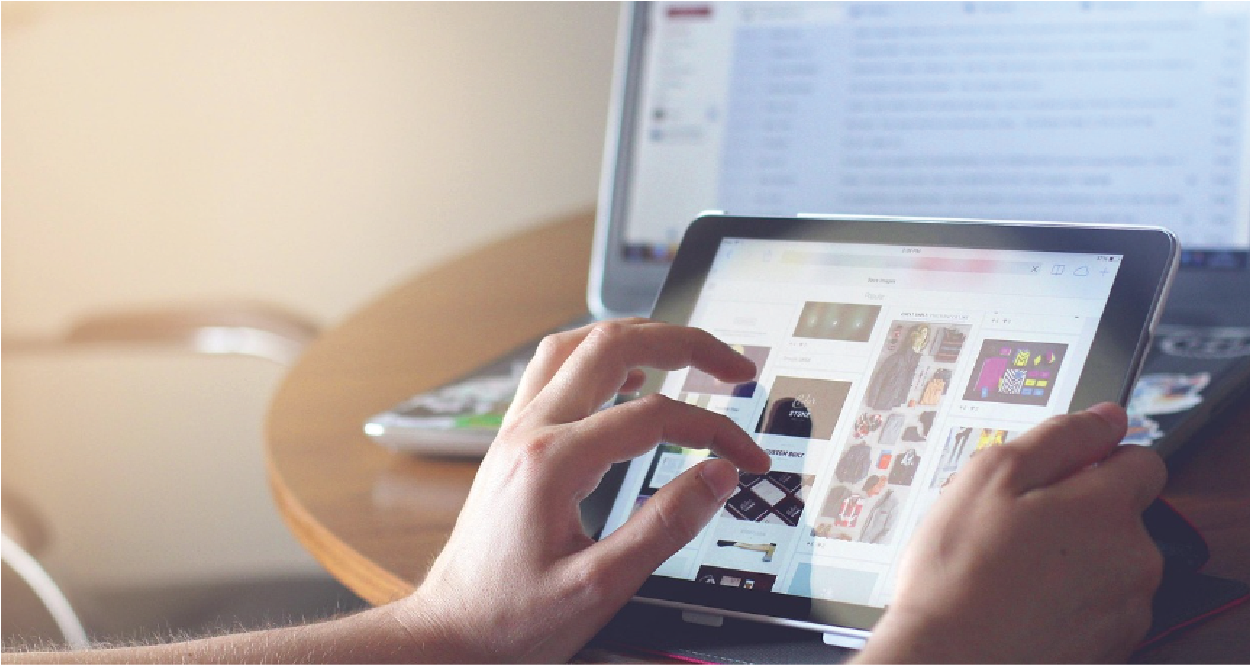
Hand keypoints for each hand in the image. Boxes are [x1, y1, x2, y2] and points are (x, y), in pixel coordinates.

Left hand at [393, 319, 769, 662]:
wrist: (448, 631)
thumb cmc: (511, 617)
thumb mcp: (600, 587)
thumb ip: (664, 527)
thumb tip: (717, 477)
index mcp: (552, 462)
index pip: (653, 416)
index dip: (713, 429)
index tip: (746, 457)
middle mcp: (529, 431)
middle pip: (612, 345)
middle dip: (684, 343)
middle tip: (734, 366)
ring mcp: (516, 430)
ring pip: (577, 344)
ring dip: (639, 337)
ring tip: (687, 351)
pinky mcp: (513, 442)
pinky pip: (555, 370)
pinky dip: (601, 357)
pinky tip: (628, 377)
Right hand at [857, 403, 1166, 664]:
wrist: (950, 662)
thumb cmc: (958, 574)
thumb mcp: (990, 476)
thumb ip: (1058, 438)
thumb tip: (1104, 418)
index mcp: (1107, 508)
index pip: (1140, 458)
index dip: (1095, 457)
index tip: (1057, 471)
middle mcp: (1133, 558)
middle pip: (1121, 512)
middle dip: (1076, 510)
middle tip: (1015, 524)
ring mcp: (1126, 607)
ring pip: (1109, 561)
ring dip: (1073, 557)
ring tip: (1012, 567)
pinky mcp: (1112, 646)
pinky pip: (1099, 605)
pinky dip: (1070, 599)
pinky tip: (1022, 600)